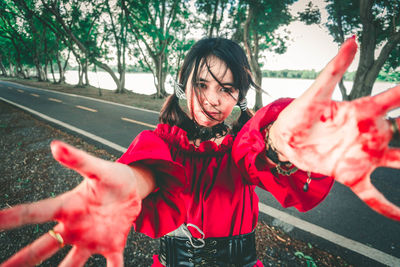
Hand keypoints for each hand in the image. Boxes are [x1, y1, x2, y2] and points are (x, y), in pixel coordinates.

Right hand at [0, 140, 142, 265]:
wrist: (133, 189)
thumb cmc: (111, 178)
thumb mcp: (98, 169)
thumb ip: (79, 160)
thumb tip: (55, 146)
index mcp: (67, 207)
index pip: (34, 213)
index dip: (11, 218)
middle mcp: (74, 228)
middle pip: (42, 248)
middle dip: (20, 261)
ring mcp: (92, 239)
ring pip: (70, 265)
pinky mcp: (112, 245)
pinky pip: (112, 265)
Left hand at [269, 36, 399, 220]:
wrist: (285, 140)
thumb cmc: (300, 114)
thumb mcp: (316, 93)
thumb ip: (334, 69)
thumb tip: (352, 40)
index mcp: (363, 111)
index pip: (395, 99)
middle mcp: (369, 133)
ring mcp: (362, 156)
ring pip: (399, 162)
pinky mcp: (350, 175)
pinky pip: (372, 195)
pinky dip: (386, 207)